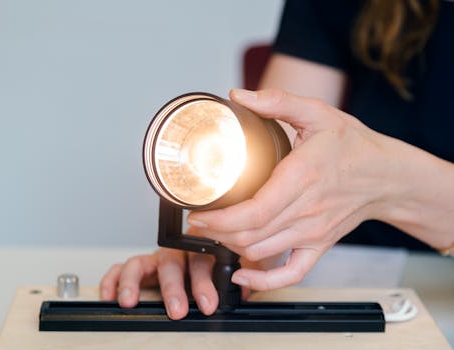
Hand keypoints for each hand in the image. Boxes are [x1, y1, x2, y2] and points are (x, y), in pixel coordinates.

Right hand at [99, 230, 258, 319]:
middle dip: (173, 288)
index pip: (201, 261)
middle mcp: (176, 252)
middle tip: (176, 309)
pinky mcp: (140, 268)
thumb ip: (237, 278)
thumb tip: (244, 289)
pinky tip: (110, 296)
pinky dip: (113, 280)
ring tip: (130, 301)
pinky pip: (120, 269)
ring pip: (139, 263)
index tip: (209, 303)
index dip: (204, 282)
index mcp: (200, 249)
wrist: (206, 252)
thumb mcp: (232, 268)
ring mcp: (155, 259)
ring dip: (133, 283)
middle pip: (170, 263)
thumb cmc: (217, 263)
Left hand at [187, 88, 393, 290]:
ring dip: (230, 247)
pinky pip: (291, 273)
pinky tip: (243, 275)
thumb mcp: (318, 113)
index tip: (198, 213)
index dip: (220, 219)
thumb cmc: (353, 146)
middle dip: (215, 232)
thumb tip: (238, 96)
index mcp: (301, 178)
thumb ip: (277, 101)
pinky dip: (264, 282)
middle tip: (196, 220)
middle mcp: (306, 211)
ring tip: (212, 233)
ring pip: (261, 252)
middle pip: (250, 234)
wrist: (387, 177)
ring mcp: (313, 233)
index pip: (254, 211)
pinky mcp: (319, 246)